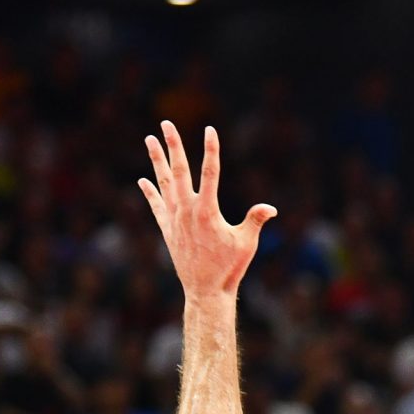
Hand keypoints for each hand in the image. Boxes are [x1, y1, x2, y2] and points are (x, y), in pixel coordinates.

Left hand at [138, 122, 274, 300]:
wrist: (205, 290)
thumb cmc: (230, 267)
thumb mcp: (247, 243)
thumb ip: (255, 220)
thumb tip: (270, 208)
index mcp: (207, 211)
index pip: (210, 172)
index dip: (210, 149)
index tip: (209, 129)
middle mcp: (186, 211)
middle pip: (179, 170)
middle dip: (173, 145)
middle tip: (166, 124)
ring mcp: (174, 219)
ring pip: (163, 182)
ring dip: (156, 160)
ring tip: (149, 139)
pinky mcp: (167, 229)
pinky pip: (156, 205)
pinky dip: (149, 192)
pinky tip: (143, 179)